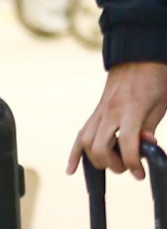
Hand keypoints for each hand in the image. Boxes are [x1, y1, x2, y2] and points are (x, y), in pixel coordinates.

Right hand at [68, 62, 166, 178]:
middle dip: (113, 164)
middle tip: (128, 166)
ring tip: (112, 163)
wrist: (138, 55)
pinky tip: (71, 169)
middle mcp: (110, 112)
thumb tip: (144, 147)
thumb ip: (149, 127)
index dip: (133, 164)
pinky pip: (80, 134)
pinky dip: (74, 153)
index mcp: (131, 109)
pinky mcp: (96, 111)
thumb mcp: (160, 104)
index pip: (126, 145)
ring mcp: (100, 111)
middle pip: (99, 148)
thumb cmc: (154, 78)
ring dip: (97, 160)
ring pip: (86, 143)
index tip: (139, 174)